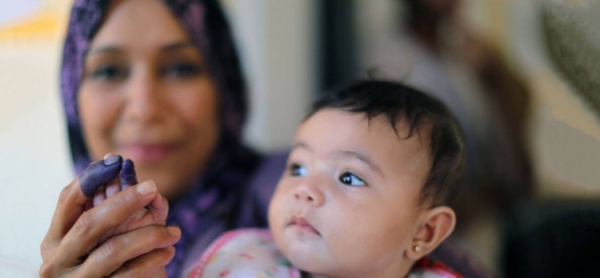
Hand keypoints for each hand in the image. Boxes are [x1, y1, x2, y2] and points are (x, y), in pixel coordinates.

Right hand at [40, 175, 179, 276]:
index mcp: (53, 240)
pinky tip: (169, 251)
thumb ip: (105, 206)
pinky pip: (128, 274)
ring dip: (149, 236)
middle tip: (153, 186)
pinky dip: (152, 260)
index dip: (91, 178)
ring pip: (113, 250)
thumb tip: (121, 163)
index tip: (118, 161)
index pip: (67, 201)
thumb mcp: (94, 237)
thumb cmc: (101, 264)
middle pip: (90, 224)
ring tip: (174, 232)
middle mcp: (58, 261)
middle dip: (123, 201)